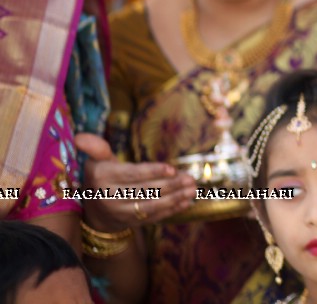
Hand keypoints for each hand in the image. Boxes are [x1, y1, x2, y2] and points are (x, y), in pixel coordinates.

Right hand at [75, 134, 195, 230]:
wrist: (93, 211)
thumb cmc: (101, 176)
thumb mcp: (97, 160)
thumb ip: (95, 148)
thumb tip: (79, 136)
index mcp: (102, 178)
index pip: (131, 175)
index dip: (152, 172)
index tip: (173, 169)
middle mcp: (109, 198)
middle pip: (145, 190)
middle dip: (171, 185)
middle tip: (191, 179)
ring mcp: (120, 213)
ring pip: (151, 206)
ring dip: (175, 199)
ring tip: (193, 190)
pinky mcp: (131, 223)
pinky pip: (153, 217)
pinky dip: (171, 210)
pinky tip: (187, 202)